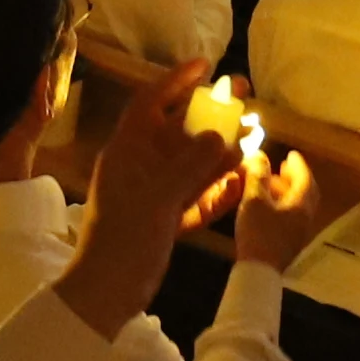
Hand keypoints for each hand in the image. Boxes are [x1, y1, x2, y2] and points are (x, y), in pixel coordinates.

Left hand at [67, 77, 248, 327]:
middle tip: (243, 97)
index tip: (205, 65)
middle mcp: (139, 167)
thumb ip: (191, 166)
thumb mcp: (159, 199)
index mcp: (127, 152)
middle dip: (209, 115)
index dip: (175, 80)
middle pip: (177, 130)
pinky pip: (194, 196)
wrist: (105, 294)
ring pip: (190, 164)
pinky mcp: (163, 220)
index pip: (150, 103)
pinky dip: (216, 189)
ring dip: (219, 152)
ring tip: (254, 136)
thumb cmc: (124, 240)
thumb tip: (219, 136)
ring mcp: (151, 194)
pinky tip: (242, 182)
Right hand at [231, 135, 332, 268]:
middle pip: (307, 192)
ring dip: (289, 191)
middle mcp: (306, 217)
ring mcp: (300, 232)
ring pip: (300, 205)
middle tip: (283, 167)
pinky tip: (269, 206)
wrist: (259, 271)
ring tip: (271, 184)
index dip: (298, 164)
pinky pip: (293, 216)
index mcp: (301, 205)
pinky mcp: (291, 243)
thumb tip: (259, 154)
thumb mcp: (254, 200)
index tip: (290, 154)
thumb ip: (258, 175)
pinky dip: (285, 204)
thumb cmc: (258, 232)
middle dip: (296, 177)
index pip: (305, 178)